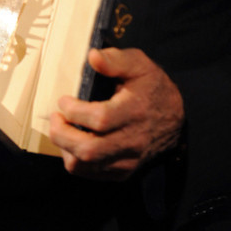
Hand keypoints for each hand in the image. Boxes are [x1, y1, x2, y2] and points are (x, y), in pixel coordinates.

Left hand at [49, 48, 183, 179]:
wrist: (175, 118)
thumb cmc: (152, 87)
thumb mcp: (139, 64)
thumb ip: (115, 60)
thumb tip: (92, 56)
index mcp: (134, 111)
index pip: (99, 119)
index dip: (75, 111)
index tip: (64, 101)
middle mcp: (131, 140)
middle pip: (88, 149)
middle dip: (62, 134)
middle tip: (55, 117)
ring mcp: (127, 160)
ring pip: (86, 165)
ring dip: (65, 148)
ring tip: (62, 129)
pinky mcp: (123, 172)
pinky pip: (92, 174)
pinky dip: (75, 160)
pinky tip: (73, 142)